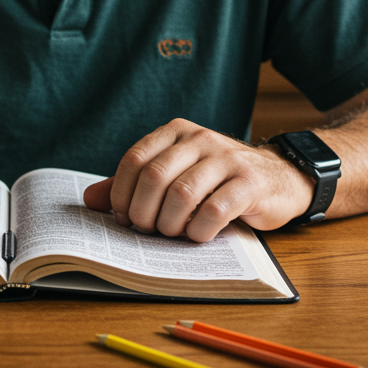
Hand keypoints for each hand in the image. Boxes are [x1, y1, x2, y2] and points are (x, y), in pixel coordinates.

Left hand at [82, 119, 314, 241]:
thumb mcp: (175, 176)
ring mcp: (227, 158)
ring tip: (172, 233)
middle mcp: (200, 139)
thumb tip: (89, 199)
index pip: (135, 159)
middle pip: (155, 177)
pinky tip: (198, 235)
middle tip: (145, 229)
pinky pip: (214, 211)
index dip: (121, 192)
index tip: (122, 216)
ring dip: (169, 223)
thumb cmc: (216, 181)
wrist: (278, 179)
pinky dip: (199, 230)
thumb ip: (133, 185)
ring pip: (182, 194)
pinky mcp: (250, 183)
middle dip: (143, 211)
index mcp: (175, 133)